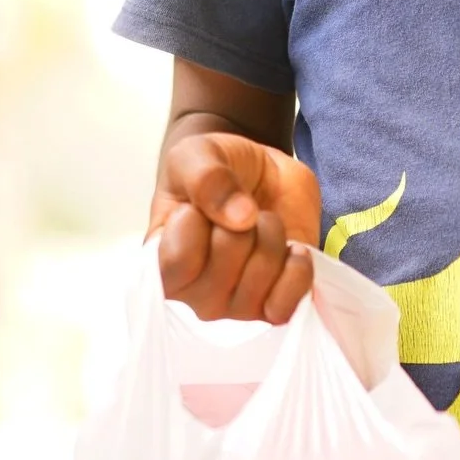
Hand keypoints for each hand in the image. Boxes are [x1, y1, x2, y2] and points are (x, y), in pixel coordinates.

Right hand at [148, 131, 321, 322]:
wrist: (257, 170)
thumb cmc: (214, 169)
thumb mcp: (196, 154)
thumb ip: (206, 178)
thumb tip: (240, 218)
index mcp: (161, 262)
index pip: (177, 262)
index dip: (196, 223)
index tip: (196, 205)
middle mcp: (194, 293)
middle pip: (224, 270)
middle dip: (241, 226)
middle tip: (239, 210)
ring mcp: (235, 303)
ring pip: (260, 283)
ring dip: (271, 239)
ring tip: (263, 222)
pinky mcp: (274, 304)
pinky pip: (286, 305)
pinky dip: (298, 270)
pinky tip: (293, 248)